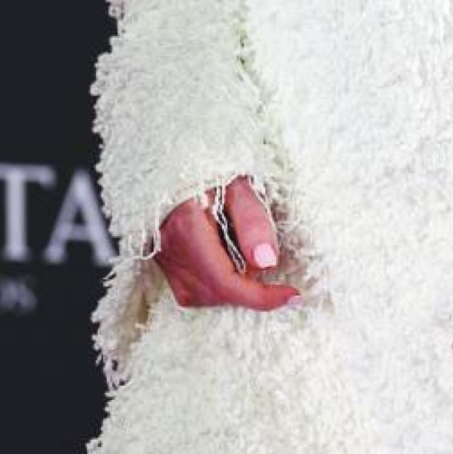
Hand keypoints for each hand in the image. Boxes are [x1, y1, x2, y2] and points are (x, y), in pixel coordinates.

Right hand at [155, 174, 301, 310]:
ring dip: (231, 287)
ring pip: (201, 295)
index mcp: (187, 227)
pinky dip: (214, 283)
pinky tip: (226, 260)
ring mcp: (162, 255)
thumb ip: (253, 220)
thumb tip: (267, 262)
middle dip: (247, 288)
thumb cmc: (209, 165)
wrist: (175, 157)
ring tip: (244, 255)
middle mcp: (169, 247)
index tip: (291, 294)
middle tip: (265, 260)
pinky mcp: (161, 258)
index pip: (225, 281)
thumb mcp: (238, 183)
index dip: (260, 296)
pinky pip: (189, 288)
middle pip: (214, 291)